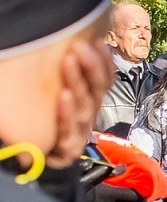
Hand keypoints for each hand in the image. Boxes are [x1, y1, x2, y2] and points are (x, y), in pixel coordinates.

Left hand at [51, 38, 113, 166]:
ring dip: (77, 82)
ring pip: (84, 107)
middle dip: (91, 68)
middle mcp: (87, 116)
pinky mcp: (68, 150)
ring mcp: (79, 133)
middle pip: (96, 91)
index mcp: (88, 101)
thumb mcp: (60, 92)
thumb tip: (87, 41)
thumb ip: (73, 72)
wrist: (27, 160)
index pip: (104, 80)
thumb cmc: (39, 121)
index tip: (95, 42)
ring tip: (69, 62)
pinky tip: (63, 97)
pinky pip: (69, 130)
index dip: (103, 62)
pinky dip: (66, 113)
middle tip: (80, 47)